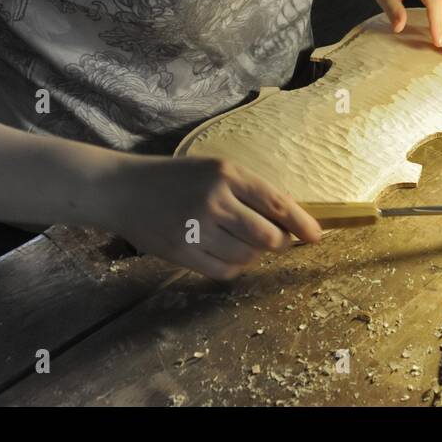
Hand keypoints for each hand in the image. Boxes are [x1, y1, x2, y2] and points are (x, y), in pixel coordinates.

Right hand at [99, 154, 322, 280]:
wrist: (125, 190)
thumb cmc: (177, 178)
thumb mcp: (216, 171)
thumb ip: (249, 192)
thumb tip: (289, 221)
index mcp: (228, 174)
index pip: (277, 203)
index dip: (302, 223)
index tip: (316, 236)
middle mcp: (214, 200)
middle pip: (267, 236)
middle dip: (279, 242)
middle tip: (276, 241)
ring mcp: (197, 228)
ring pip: (248, 256)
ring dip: (254, 255)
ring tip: (243, 243)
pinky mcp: (182, 252)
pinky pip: (225, 271)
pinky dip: (235, 267)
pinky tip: (228, 255)